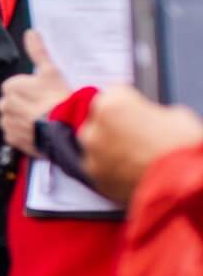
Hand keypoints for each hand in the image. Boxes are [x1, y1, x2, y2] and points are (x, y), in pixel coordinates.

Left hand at [0, 31, 71, 156]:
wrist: (67, 127)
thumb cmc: (60, 98)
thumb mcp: (51, 71)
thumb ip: (38, 52)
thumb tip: (31, 33)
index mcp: (10, 87)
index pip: (13, 86)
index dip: (28, 89)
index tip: (42, 93)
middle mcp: (4, 105)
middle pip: (10, 102)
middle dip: (22, 103)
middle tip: (43, 106)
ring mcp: (7, 123)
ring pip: (11, 118)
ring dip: (22, 118)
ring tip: (42, 118)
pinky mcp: (12, 139)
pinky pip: (14, 134)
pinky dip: (23, 133)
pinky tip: (37, 130)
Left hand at [78, 86, 202, 203]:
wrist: (183, 180)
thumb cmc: (182, 145)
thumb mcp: (173, 114)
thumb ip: (149, 112)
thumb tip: (150, 117)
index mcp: (111, 104)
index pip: (112, 94)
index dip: (128, 104)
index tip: (137, 111)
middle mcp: (94, 129)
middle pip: (98, 122)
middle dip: (114, 127)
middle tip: (137, 135)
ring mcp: (92, 156)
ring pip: (96, 147)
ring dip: (110, 149)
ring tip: (136, 156)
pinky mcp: (96, 179)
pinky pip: (101, 169)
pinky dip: (112, 169)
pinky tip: (131, 171)